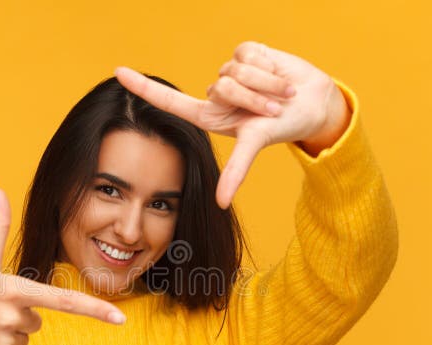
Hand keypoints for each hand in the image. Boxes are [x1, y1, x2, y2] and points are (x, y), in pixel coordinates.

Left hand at [115, 41, 350, 208]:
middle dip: (252, 97)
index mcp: (209, 115)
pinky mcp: (246, 51)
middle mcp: (216, 92)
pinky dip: (270, 67)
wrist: (313, 104)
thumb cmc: (282, 127)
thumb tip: (220, 205)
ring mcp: (230, 70)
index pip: (169, 100)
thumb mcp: (255, 144)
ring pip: (235, 70)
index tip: (117, 73)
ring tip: (279, 95)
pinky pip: (249, 53)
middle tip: (272, 108)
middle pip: (220, 85)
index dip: (143, 87)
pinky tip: (279, 75)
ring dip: (265, 84)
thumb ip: (236, 172)